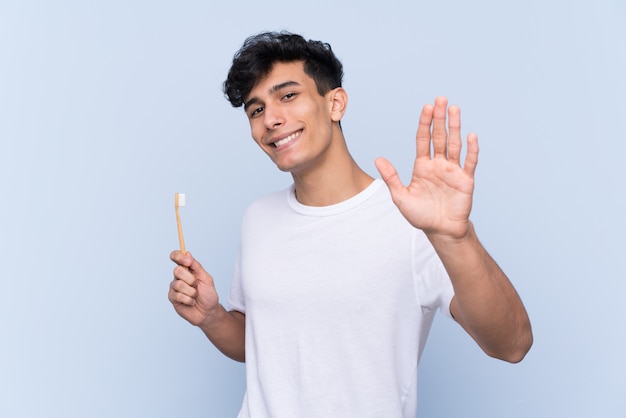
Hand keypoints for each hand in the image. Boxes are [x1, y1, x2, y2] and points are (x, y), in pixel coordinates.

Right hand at [168, 251, 219, 326]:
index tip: (187, 261)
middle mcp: (178, 277)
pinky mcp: (172, 297)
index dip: (178, 256)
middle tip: (196, 285)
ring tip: (195, 296)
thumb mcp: (206, 278)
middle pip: (177, 270)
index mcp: (187, 269)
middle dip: (191, 279)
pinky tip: (192, 302)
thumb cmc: (208, 295)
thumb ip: (196, 266)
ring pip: (179, 284)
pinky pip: (179, 295)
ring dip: (191, 292)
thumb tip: (187, 253)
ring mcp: (174, 287)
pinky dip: (189, 300)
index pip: (176, 257)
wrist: (208, 311)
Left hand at [375, 96, 477, 239]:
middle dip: (439, 118)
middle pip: (439, 137)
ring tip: (454, 109)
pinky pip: (469, 162)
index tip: (426, 107)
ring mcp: (453, 171)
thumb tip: (378, 159)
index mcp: (422, 166)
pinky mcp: (465, 180)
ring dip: (455, 127)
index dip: (425, 123)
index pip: (423, 139)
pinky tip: (471, 135)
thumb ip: (391, 177)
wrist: (440, 230)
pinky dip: (471, 149)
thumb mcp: (401, 197)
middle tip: (440, 99)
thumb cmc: (420, 215)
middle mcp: (438, 164)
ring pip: (454, 144)